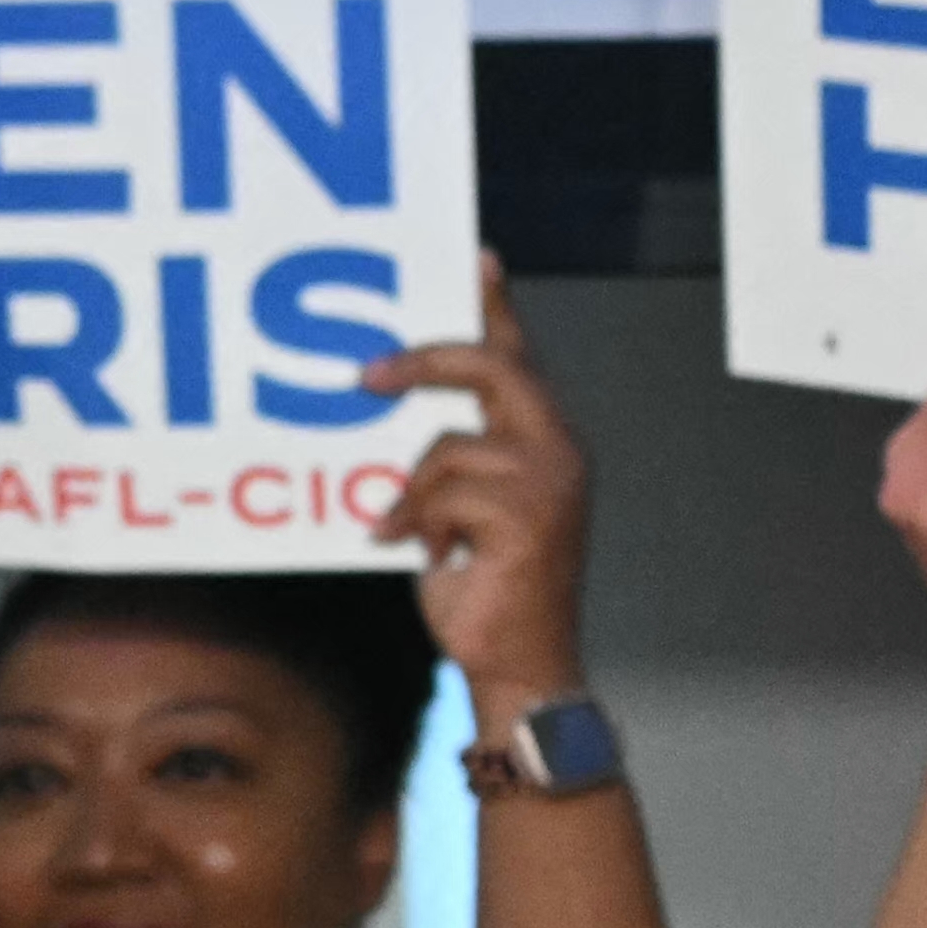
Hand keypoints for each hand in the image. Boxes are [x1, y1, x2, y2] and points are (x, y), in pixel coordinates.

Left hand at [365, 256, 592, 706]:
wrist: (519, 666)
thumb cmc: (487, 594)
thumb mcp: (460, 515)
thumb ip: (447, 466)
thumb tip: (390, 427)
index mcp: (548, 442)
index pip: (520, 359)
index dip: (497, 309)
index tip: (475, 261)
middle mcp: (559, 451)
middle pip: (491, 371)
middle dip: (425, 364)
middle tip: (367, 375)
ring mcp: (549, 483)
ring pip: (449, 449)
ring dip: (414, 497)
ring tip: (409, 535)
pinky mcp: (527, 518)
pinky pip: (445, 495)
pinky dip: (420, 524)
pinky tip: (429, 558)